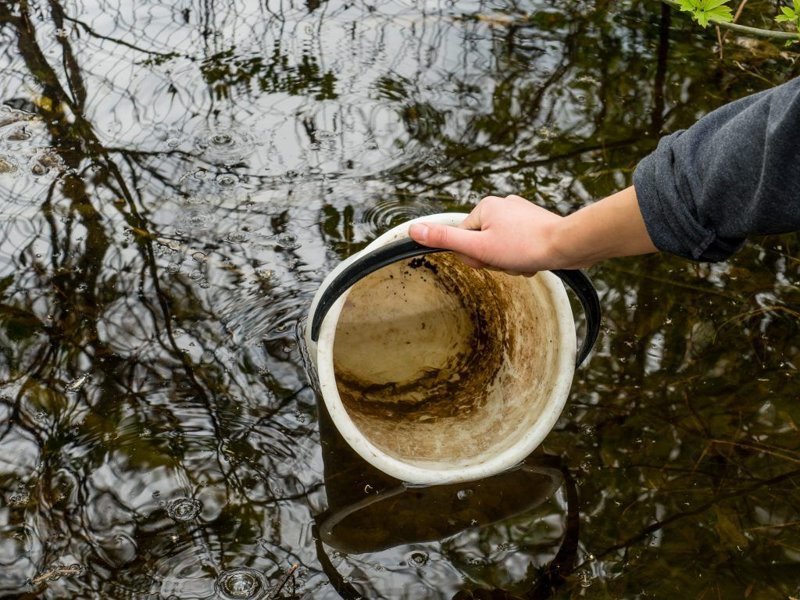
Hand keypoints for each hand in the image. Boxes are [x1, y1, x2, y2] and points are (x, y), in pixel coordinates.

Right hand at [408, 195, 569, 275]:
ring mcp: (519, 214)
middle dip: (493, 260)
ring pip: (500, 248)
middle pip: (482, 244)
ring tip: (523, 260)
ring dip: (509, 262)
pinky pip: (517, 247)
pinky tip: (532, 259)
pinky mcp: (534, 224)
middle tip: (508, 261)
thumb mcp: (479, 247)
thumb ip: (446, 239)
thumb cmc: (525, 246)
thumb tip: (414, 230)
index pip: (463, 239)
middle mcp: (502, 206)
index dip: (474, 256)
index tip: (490, 258)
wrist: (567, 245)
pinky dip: (522, 257)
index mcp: (485, 207)